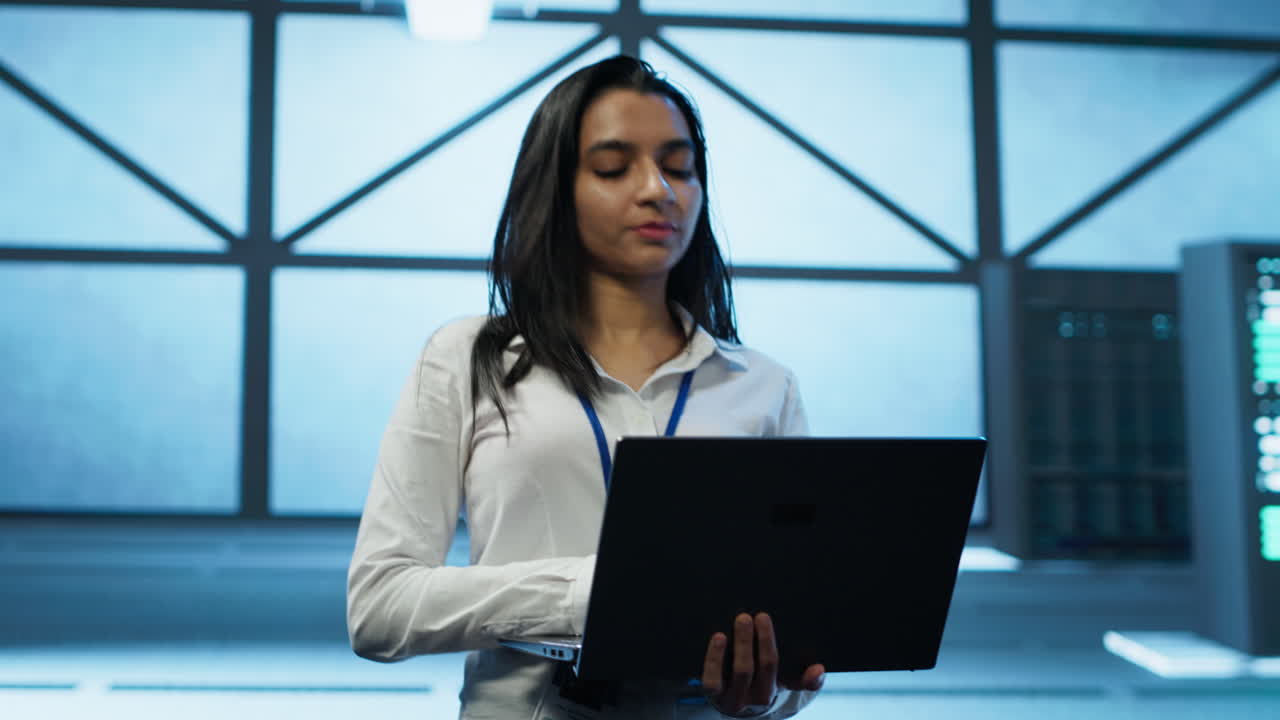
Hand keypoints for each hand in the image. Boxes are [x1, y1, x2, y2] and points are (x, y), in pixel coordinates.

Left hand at [701, 612, 824, 716]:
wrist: (736, 702)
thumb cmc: (762, 682)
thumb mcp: (785, 682)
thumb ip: (805, 679)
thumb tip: (819, 669)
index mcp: (772, 692)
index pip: (774, 667)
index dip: (770, 644)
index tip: (767, 620)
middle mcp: (753, 698)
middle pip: (758, 668)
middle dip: (760, 640)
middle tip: (758, 615)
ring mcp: (732, 698)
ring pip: (739, 672)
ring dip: (741, 644)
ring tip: (742, 620)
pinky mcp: (713, 695)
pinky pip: (712, 679)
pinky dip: (715, 658)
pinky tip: (719, 637)